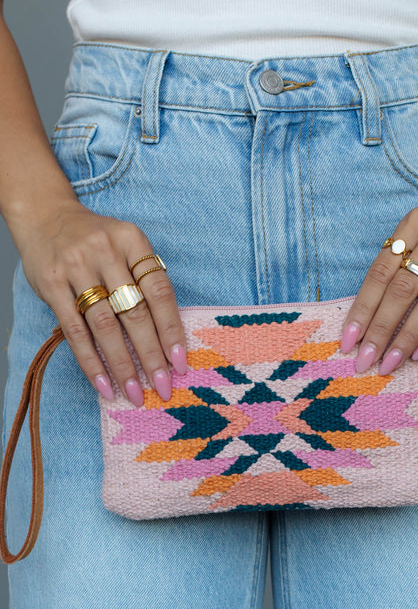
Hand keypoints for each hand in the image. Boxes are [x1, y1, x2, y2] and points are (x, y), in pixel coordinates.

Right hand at [11, 199, 187, 404]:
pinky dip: (91, 362)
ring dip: (123, 365)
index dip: (172, 330)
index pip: (159, 292)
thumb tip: (168, 339)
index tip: (181, 363)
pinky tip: (104, 384)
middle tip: (163, 387)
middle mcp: (106, 252)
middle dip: (152, 356)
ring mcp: (76, 267)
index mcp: (133, 241)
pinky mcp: (51, 285)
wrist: (45, 216)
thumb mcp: (126, 246)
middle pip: (135, 313)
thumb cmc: (96, 241)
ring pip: (106, 326)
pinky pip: (75, 331)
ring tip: (135, 392)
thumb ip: (144, 282)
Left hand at [339, 192, 417, 373]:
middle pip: (403, 289)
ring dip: (409, 336)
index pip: (380, 272)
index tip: (349, 340)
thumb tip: (367, 318)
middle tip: (366, 359)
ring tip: (392, 360)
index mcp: (414, 223)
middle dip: (381, 329)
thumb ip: (397, 267)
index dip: (363, 309)